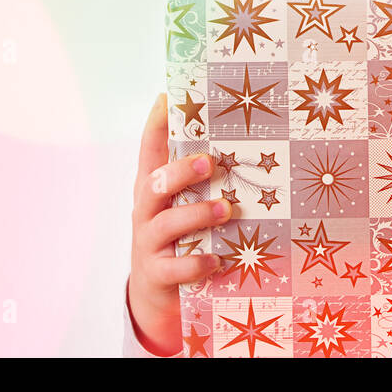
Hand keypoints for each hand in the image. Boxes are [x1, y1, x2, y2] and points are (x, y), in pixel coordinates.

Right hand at [128, 92, 228, 355]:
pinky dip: (196, 264)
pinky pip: (175, 268)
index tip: (168, 96)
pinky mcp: (156, 274)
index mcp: (154, 188)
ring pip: (166, 224)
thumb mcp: (183, 204)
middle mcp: (147, 211)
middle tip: (210, 162)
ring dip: (197, 214)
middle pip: (154, 184)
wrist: (156, 294)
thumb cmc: (180, 237)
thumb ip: (202, 180)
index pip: (150, 150)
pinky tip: (217, 260)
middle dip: (181, 171)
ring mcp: (148, 243)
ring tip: (226, 210)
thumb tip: (245, 145)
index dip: (156, 124)